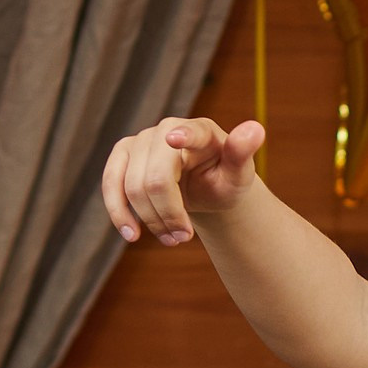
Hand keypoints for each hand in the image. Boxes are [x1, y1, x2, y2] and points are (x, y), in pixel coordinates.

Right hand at [101, 116, 265, 243]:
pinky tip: (132, 235)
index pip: (189, 131)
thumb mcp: (239, 174)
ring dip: (150, 220)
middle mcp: (166, 128)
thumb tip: (255, 129)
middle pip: (155, 178)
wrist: (206, 189)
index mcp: (200, 130)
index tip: (174, 138)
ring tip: (172, 239)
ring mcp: (140, 141)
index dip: (181, 135)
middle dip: (168, 214)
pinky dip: (119, 214)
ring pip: (132, 187)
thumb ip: (243, 154)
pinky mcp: (122, 157)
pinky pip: (111, 186)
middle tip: (185, 238)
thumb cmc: (225, 180)